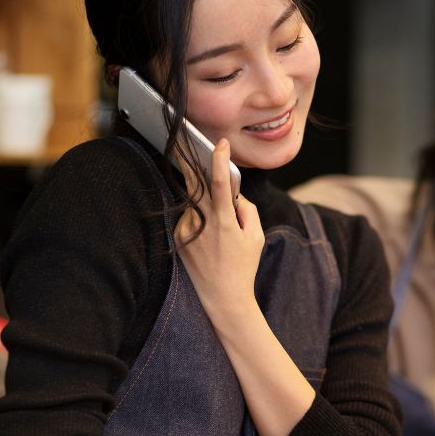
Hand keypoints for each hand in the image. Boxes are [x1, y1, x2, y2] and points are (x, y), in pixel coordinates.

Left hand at [174, 139, 264, 319]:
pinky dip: (198, 216)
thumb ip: (248, 210)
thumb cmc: (243, 267)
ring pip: (194, 201)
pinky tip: (208, 236)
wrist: (222, 298)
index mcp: (223, 221)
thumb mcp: (256, 237)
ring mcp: (186, 229)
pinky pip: (189, 216)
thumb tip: (236, 194)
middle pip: (193, 181)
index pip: (221, 182)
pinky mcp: (178, 237)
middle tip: (182, 137)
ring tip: (216, 223)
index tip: (220, 143)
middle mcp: (201, 222)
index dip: (220, 160)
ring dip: (204, 200)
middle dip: (188, 157)